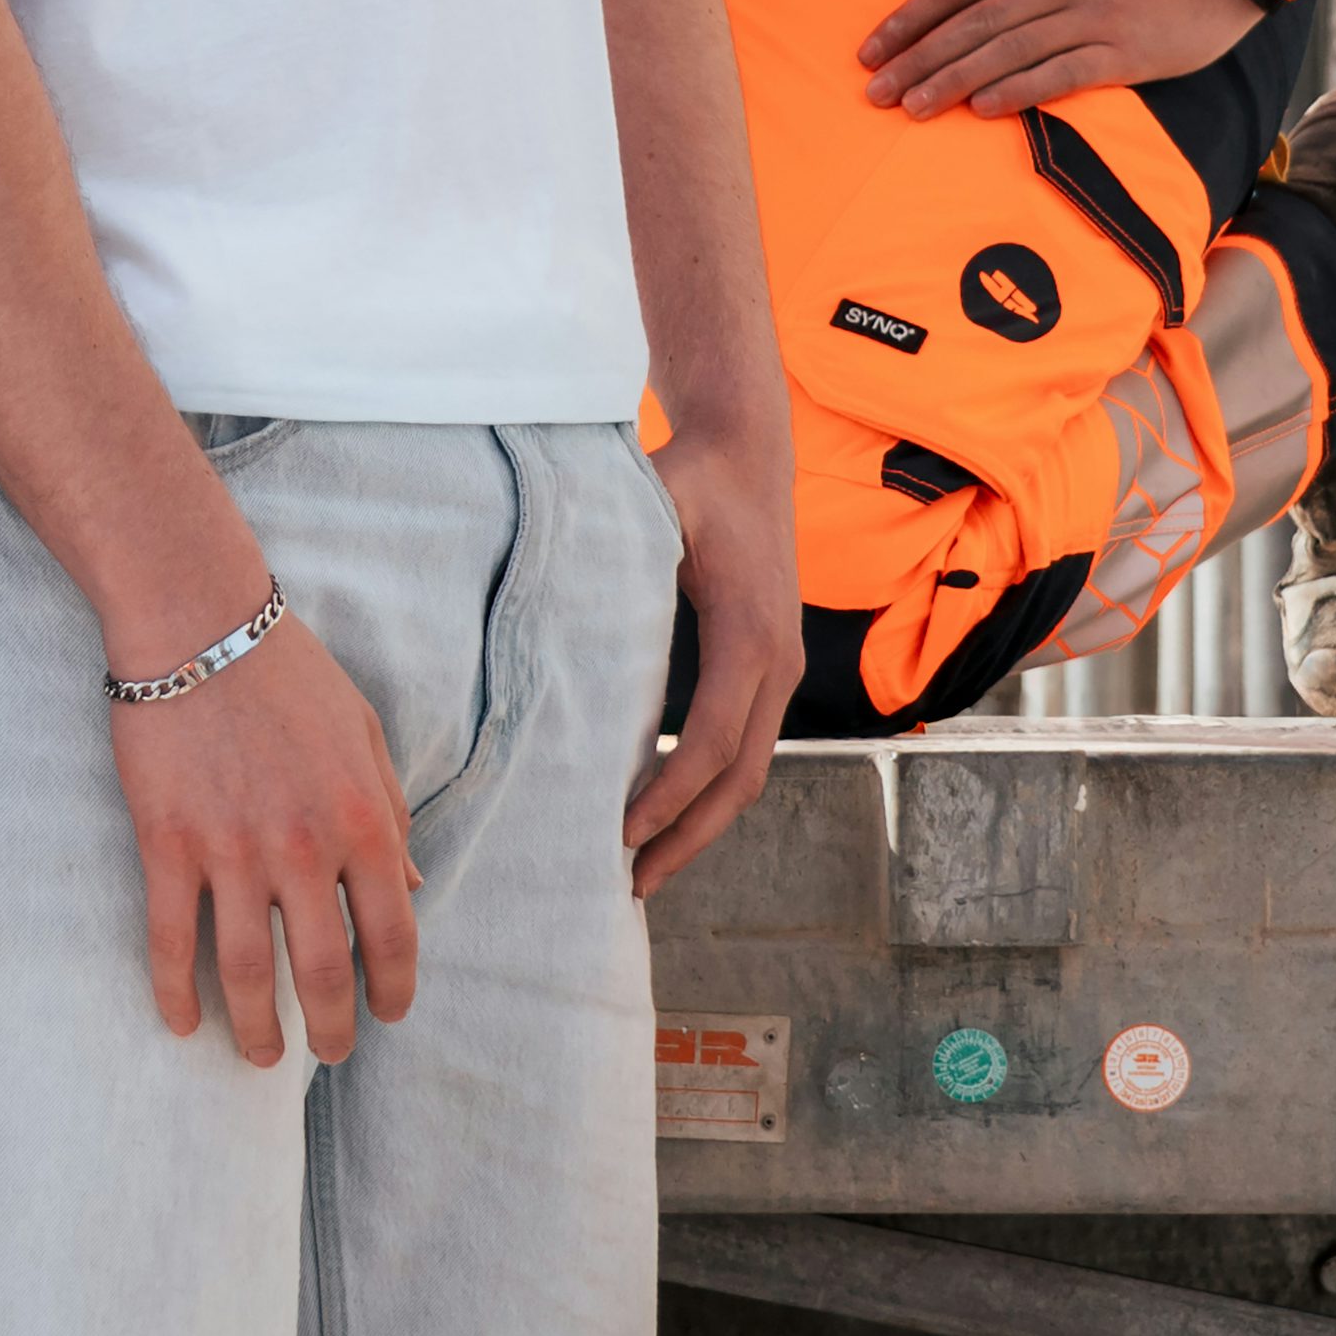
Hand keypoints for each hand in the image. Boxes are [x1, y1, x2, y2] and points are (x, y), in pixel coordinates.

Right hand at [114, 602, 421, 1069]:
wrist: (197, 621)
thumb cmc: (289, 672)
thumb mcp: (364, 735)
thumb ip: (390, 813)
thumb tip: (414, 885)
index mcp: (362, 822)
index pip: (392, 935)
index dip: (394, 989)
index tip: (388, 1014)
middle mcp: (303, 849)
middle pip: (321, 972)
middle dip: (331, 1029)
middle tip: (330, 1054)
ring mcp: (231, 852)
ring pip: (246, 973)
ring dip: (258, 1030)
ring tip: (262, 1056)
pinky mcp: (168, 844)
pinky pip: (170, 940)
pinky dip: (175, 993)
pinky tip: (182, 1024)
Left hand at [625, 401, 796, 886]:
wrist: (749, 452)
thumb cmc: (691, 475)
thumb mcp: (654, 499)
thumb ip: (618, 540)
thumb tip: (552, 583)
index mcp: (750, 631)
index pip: (713, 737)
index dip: (671, 791)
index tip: (623, 831)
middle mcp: (779, 659)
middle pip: (741, 776)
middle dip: (689, 835)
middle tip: (632, 883)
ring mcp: (783, 667)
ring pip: (751, 771)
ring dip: (703, 824)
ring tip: (647, 867)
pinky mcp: (772, 666)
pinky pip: (749, 745)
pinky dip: (712, 790)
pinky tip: (669, 812)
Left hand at [857, 0, 1256, 123]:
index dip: (910, 19)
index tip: (872, 49)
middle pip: (972, 22)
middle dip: (918, 58)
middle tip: (876, 91)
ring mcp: (1091, 14)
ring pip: (1007, 50)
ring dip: (954, 81)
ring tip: (914, 108)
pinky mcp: (1123, 51)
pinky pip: (1061, 73)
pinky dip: (1019, 91)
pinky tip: (983, 109)